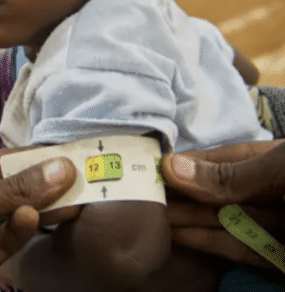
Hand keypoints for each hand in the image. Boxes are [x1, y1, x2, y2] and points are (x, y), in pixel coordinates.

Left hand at [0, 148, 76, 291]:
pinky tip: (32, 219)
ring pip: (5, 217)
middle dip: (35, 183)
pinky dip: (18, 231)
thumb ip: (5, 191)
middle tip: (78, 175)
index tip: (61, 153)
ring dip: (34, 207)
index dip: (23, 158)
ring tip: (69, 196)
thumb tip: (59, 168)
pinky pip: (1, 244)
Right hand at [162, 141, 284, 266]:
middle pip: (225, 191)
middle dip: (186, 193)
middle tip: (147, 195)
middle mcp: (279, 191)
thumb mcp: (281, 170)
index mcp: (283, 162)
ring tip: (156, 216)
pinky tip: (181, 236)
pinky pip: (244, 250)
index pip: (230, 158)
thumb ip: (230, 174)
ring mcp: (281, 226)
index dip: (193, 163)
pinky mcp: (282, 260)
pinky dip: (212, 244)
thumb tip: (171, 167)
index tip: (156, 168)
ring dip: (191, 219)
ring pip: (229, 221)